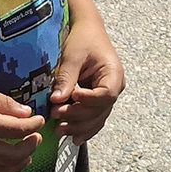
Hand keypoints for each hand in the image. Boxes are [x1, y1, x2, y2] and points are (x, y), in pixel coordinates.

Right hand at [0, 80, 43, 171]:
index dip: (34, 126)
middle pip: (12, 156)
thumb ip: (4, 103)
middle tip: (35, 139)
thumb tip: (26, 114)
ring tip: (24, 158)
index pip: (19, 130)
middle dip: (29, 148)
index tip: (38, 121)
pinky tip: (0, 171)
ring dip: (16, 167)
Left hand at [48, 20, 123, 143]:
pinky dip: (83, 129)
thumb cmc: (82, 39)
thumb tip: (58, 100)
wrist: (86, 32)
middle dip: (78, 116)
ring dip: (78, 127)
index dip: (89, 100)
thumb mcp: (73, 55)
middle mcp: (114, 88)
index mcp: (113, 74)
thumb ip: (66, 77)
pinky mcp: (97, 102)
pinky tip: (73, 138)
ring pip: (96, 119)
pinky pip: (93, 120)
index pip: (106, 95)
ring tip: (59, 130)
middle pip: (100, 111)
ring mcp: (106, 97)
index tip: (73, 97)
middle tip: (56, 115)